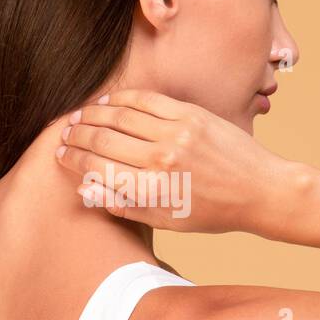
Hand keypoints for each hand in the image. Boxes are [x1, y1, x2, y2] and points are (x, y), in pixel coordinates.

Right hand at [53, 88, 302, 233]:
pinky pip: (147, 100)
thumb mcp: (166, 221)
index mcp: (152, 191)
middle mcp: (161, 160)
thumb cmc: (212, 212)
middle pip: (103, 140)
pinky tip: (109, 102)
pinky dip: (123, 98)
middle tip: (64, 132)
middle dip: (77, 135)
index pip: (98, 168)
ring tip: (80, 115)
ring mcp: (177, 133)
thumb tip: (86, 187)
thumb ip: (125, 205)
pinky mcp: (191, 114)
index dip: (73, 159)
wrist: (260, 190)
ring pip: (120, 116)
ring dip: (94, 113)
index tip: (60, 153)